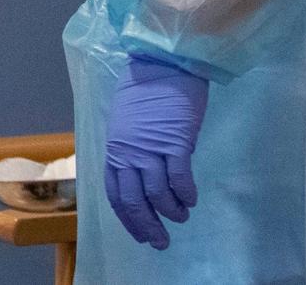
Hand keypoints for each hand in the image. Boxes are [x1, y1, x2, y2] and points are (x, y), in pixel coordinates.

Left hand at [104, 55, 208, 249]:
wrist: (162, 63)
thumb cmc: (147, 91)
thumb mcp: (129, 124)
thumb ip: (133, 151)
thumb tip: (146, 178)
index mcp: (114, 148)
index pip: (115, 193)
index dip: (128, 218)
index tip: (140, 235)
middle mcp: (128, 152)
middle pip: (134, 199)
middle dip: (147, 225)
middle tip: (161, 242)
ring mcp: (150, 147)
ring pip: (157, 193)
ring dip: (170, 211)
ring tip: (180, 217)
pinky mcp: (175, 141)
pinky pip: (179, 178)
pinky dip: (185, 194)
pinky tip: (190, 200)